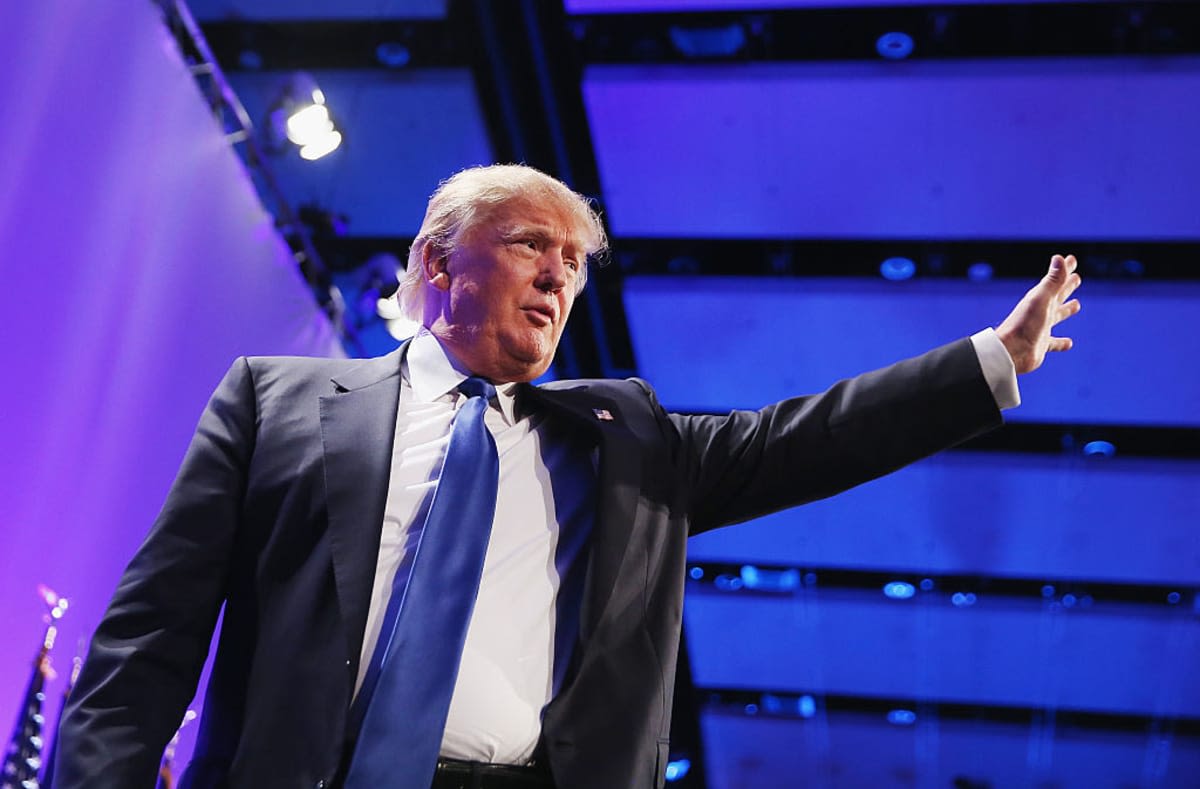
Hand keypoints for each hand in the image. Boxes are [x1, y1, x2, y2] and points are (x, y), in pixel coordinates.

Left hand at [996, 254, 1081, 374]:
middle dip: (1067, 286)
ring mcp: (1041, 328)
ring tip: (1076, 304)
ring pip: (1057, 316)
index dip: (1065, 269)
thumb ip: (1052, 281)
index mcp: (1040, 299)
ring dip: (1066, 310)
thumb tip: (1060, 258)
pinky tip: (1069, 343)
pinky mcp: (1041, 345)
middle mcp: (1041, 312)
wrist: (1009, 351)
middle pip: (1058, 295)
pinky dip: (1061, 342)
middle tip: (1077, 277)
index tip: (1072, 258)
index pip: (1056, 280)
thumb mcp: (1041, 300)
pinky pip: (1054, 342)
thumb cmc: (1024, 324)